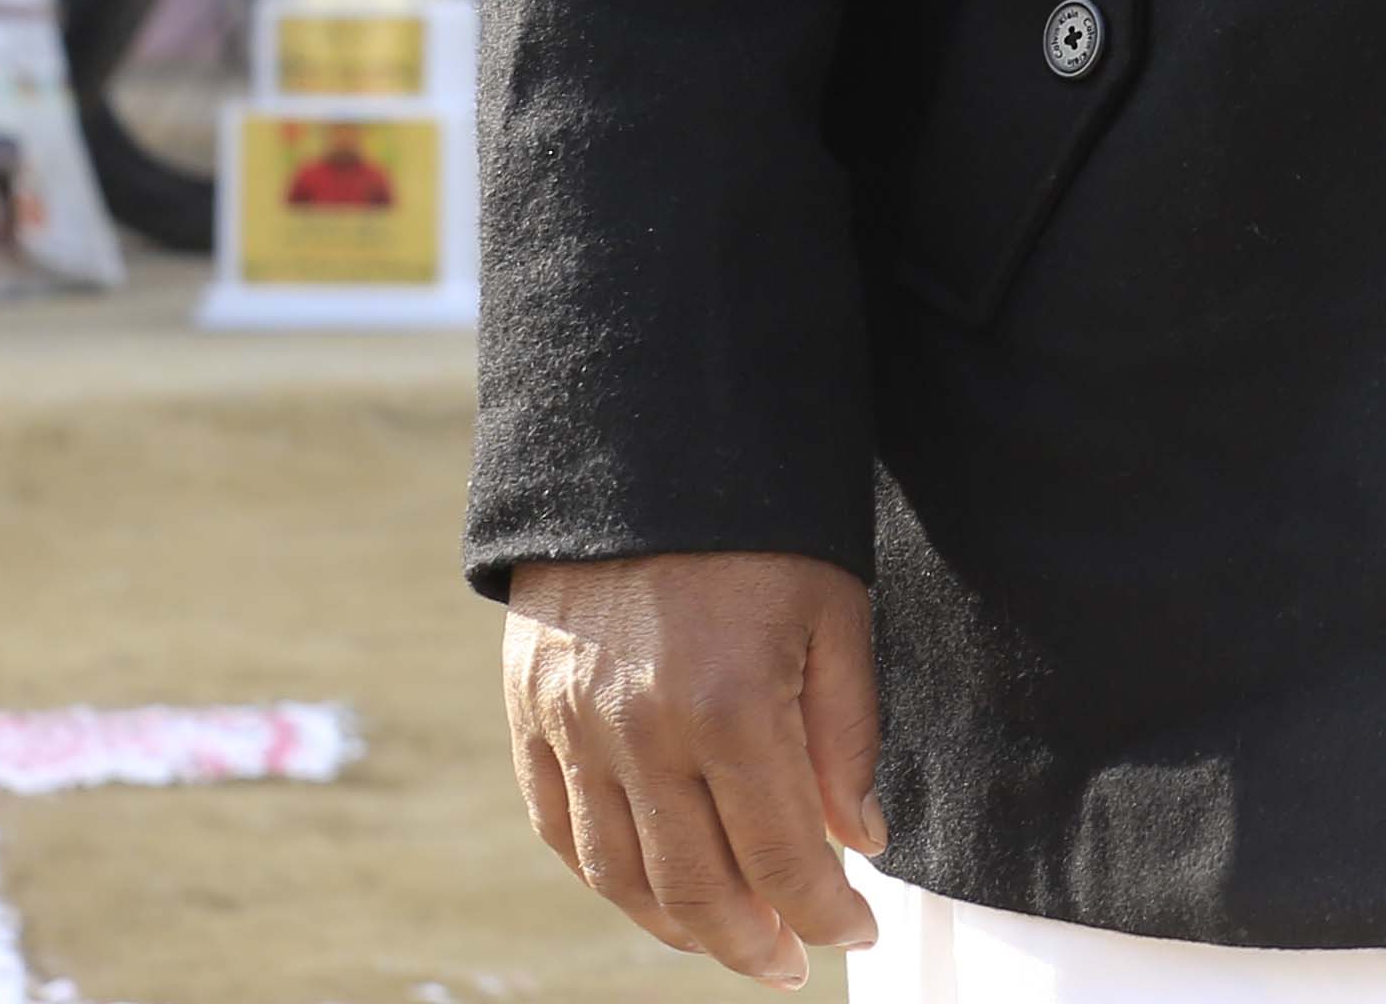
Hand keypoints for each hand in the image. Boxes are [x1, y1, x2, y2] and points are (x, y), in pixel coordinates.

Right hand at [502, 552, 885, 986]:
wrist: (647, 434)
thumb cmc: (764, 522)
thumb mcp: (837, 612)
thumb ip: (846, 737)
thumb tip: (857, 842)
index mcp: (730, 707)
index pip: (784, 857)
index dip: (827, 913)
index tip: (857, 933)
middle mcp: (639, 731)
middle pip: (696, 888)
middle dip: (753, 942)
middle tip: (791, 964)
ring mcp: (572, 725)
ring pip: (620, 874)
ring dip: (677, 928)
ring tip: (728, 942)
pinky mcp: (528, 708)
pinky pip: (558, 826)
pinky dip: (604, 877)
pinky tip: (648, 893)